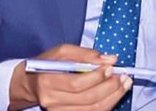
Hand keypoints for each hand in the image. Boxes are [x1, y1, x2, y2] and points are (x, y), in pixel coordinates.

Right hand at [9, 44, 131, 110]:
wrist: (31, 83)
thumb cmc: (47, 63)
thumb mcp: (62, 51)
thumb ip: (86, 54)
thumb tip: (110, 59)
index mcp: (47, 82)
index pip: (77, 84)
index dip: (97, 77)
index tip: (112, 67)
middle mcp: (52, 101)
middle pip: (87, 99)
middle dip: (110, 87)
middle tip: (124, 77)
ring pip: (92, 109)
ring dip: (113, 97)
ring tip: (124, 85)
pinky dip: (106, 105)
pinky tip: (114, 94)